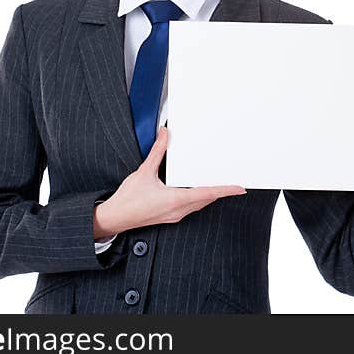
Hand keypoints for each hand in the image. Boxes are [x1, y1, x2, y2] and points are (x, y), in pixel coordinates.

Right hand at [93, 126, 246, 236]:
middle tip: (233, 183)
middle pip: (207, 199)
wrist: (114, 218)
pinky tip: (196, 191)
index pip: (207, 193)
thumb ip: (157, 152)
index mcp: (175, 199)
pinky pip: (191, 208)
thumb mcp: (144, 172)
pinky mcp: (170, 217)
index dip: (225, 190)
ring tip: (219, 185)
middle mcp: (178, 210)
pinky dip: (198, 199)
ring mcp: (174, 215)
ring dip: (209, 195)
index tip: (239, 188)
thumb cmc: (127, 199)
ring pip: (199, 205)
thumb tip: (165, 135)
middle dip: (220, 191)